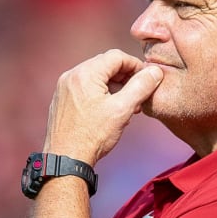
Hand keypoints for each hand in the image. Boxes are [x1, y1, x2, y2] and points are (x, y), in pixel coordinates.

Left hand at [42, 49, 163, 165]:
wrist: (65, 160)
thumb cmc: (92, 136)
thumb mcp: (122, 110)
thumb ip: (141, 87)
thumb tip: (154, 72)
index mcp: (85, 74)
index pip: (117, 56)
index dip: (136, 66)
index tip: (147, 79)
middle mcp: (71, 76)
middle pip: (105, 65)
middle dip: (125, 77)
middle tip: (139, 94)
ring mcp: (64, 88)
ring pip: (96, 77)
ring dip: (114, 86)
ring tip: (127, 106)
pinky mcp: (61, 100)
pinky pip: (85, 88)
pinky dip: (100, 94)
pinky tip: (110, 111)